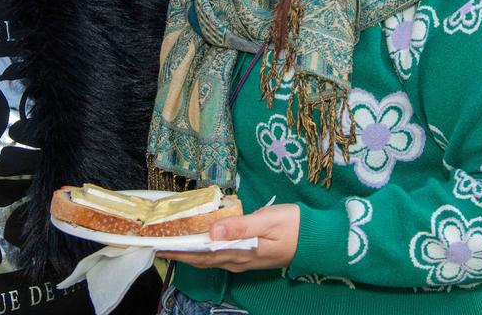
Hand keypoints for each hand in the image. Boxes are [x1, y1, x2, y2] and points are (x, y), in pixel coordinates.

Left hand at [157, 203, 299, 272]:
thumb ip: (240, 226)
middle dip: (182, 253)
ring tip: (176, 244)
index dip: (181, 251)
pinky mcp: (252, 257)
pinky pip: (222, 257)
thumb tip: (212, 232)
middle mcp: (240, 260)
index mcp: (241, 252)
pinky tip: (203, 244)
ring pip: (212, 259)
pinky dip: (207, 251)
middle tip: (161, 244)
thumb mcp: (268, 220)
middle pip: (204, 259)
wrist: (320, 240)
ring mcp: (246, 261)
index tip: (161, 245)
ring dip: (192, 254)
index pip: (203, 254)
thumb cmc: (294, 225)